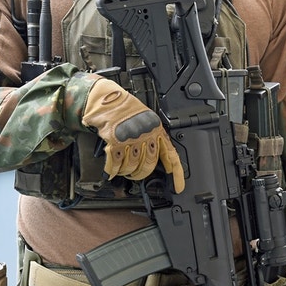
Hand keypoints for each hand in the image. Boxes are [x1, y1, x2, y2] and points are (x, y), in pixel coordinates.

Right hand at [82, 78, 184, 192]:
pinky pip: (116, 163)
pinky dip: (112, 169)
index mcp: (157, 131)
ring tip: (122, 170)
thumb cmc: (126, 110)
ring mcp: (131, 139)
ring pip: (132, 166)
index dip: (177, 174)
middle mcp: (146, 135)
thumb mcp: (147, 121)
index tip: (178, 187)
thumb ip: (154, 139)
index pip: (171, 156)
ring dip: (126, 172)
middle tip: (135, 175)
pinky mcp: (115, 141)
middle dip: (140, 174)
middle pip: (148, 165)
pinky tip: (112, 170)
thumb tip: (162, 160)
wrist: (107, 98)